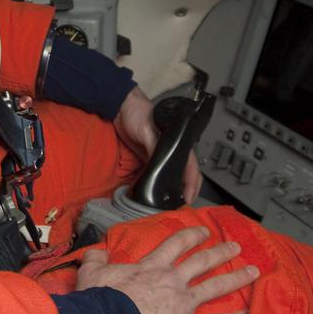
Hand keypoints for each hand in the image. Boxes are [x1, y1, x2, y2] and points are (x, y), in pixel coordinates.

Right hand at [75, 226, 259, 313]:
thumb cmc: (100, 300)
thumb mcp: (92, 272)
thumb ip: (96, 259)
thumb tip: (98, 251)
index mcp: (152, 266)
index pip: (177, 245)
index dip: (192, 236)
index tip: (203, 232)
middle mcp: (173, 281)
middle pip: (203, 262)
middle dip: (221, 252)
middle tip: (236, 246)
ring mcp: (184, 303)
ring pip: (216, 287)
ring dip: (236, 278)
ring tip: (253, 271)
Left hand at [114, 86, 201, 203]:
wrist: (120, 108)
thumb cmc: (138, 112)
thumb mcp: (148, 130)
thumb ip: (154, 146)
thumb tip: (158, 164)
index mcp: (177, 142)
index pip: (191, 165)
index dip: (192, 182)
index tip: (189, 196)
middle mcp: (170, 150)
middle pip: (183, 173)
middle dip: (185, 189)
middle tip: (181, 205)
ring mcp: (158, 155)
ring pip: (170, 175)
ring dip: (172, 189)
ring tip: (170, 203)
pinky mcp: (147, 157)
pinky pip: (155, 173)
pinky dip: (157, 183)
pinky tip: (154, 192)